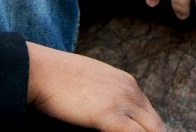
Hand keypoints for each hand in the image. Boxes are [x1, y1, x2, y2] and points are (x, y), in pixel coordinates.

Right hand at [26, 43, 164, 130]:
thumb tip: (105, 113)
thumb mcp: (91, 82)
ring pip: (152, 131)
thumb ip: (106, 95)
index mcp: (127, 82)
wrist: (39, 69)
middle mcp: (129, 89)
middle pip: (156, 125)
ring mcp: (122, 101)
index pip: (150, 115)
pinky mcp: (110, 115)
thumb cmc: (57, 77)